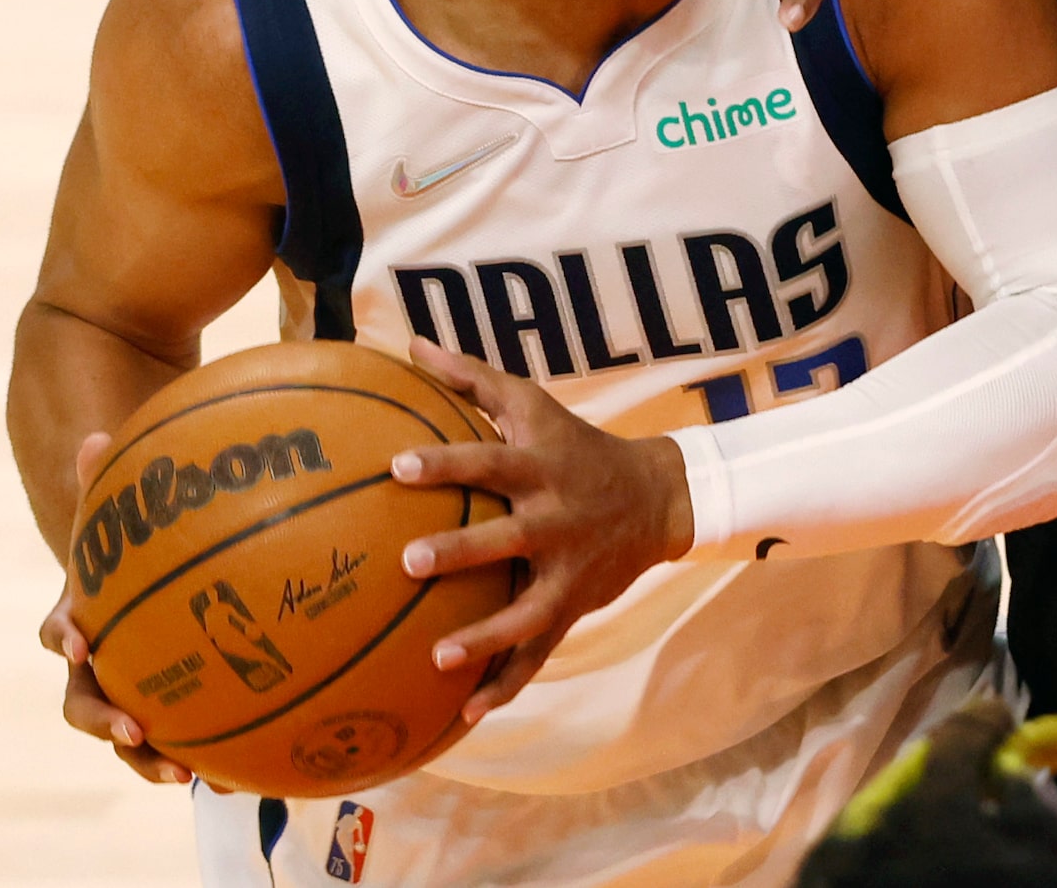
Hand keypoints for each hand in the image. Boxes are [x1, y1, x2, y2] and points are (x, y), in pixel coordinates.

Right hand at [39, 430, 195, 785]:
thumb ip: (112, 477)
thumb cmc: (133, 533)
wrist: (137, 569)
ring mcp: (129, 688)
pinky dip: (205, 754)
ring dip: (150, 759)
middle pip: (84, 702)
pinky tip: (244, 772)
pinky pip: (180, 736)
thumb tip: (97, 436)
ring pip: (127, 734)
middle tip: (137, 728)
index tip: (78, 642)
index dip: (63, 637)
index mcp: (80, 613)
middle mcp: (96, 662)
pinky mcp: (169, 704)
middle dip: (105, 720)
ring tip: (190, 776)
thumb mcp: (125, 507)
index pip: (56, 629)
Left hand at [392, 339, 695, 720]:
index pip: (491, 461)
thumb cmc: (576, 445)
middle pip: (508, 536)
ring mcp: (567, 569)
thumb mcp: (535, 404)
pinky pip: (539, 652)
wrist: (657, 498)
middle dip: (462, 549)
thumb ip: (472, 379)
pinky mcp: (572, 607)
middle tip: (410, 559)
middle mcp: (556, 519)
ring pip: (526, 608)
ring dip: (485, 635)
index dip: (448, 464)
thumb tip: (409, 344)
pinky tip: (465, 712)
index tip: (399, 466)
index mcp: (542, 468)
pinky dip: (506, 683)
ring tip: (439, 656)